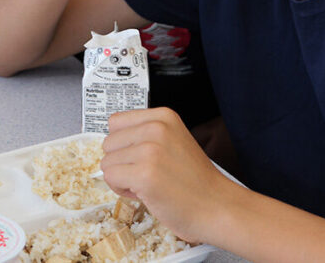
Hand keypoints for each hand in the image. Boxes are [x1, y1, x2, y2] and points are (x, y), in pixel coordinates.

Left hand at [101, 107, 233, 243]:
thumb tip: (112, 140)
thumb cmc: (195, 180)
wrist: (217, 206)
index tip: (140, 156)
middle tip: (147, 173)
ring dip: (122, 177)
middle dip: (121, 162)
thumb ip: (146, 135)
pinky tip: (145, 192)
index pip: (116, 122)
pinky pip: (110, 178)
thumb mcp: (174, 141)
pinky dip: (122, 190)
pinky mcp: (144, 174)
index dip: (123, 144)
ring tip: (148, 183)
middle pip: (108, 142)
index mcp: (163, 117)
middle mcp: (156, 128)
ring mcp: (149, 150)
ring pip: (107, 162)